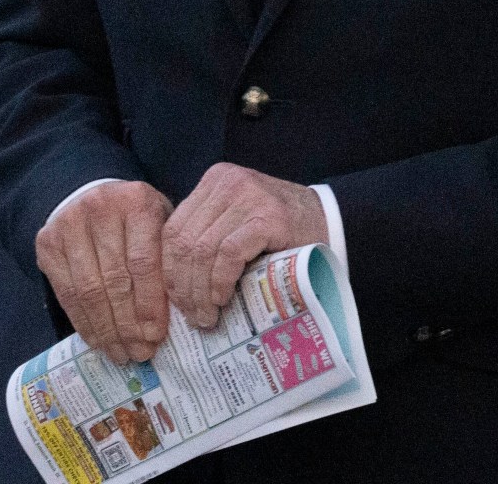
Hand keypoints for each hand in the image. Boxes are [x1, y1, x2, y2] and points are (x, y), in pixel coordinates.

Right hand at [36, 180, 172, 364]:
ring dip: (106, 329)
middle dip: (128, 324)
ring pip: (89, 290)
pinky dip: (84, 323)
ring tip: (121, 353)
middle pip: (115, 279)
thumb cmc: (136, 220)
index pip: (143, 262)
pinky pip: (66, 293)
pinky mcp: (46, 243)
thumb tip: (176, 317)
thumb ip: (167, 262)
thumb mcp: (161, 226)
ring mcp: (68, 224)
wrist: (89, 195)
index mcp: (136, 201)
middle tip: (141, 352)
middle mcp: (99, 207)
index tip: (156, 335)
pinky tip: (99, 341)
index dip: (149, 303)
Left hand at [162, 163, 328, 328]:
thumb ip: (207, 235)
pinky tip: (224, 299)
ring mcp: (249, 196)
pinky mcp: (268, 216)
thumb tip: (173, 283)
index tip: (175, 302)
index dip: (168, 270)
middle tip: (192, 316)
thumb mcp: (237, 220)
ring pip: (203, 250)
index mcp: (214, 181)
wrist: (330, 220)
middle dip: (182, 286)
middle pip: (184, 241)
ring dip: (201, 291)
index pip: (172, 228)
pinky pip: (229, 254)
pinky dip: (220, 281)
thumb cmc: (280, 229)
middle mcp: (227, 182)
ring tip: (207, 316)